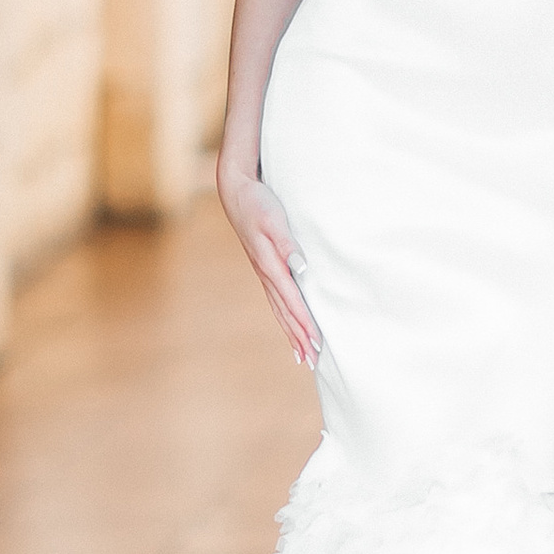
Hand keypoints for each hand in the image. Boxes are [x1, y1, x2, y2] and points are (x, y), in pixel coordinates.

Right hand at [219, 159, 320, 368]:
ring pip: (280, 309)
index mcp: (271, 266)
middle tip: (314, 361)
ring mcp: (263, 273)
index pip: (293, 302)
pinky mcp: (264, 267)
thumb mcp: (274, 221)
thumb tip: (301, 269)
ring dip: (292, 332)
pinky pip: (275, 299)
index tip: (317, 344)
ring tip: (302, 354)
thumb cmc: (258, 204)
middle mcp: (266, 274)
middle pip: (285, 313)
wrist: (236, 192)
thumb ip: (288, 245)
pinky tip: (288, 323)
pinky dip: (284, 316)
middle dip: (300, 337)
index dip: (305, 324)